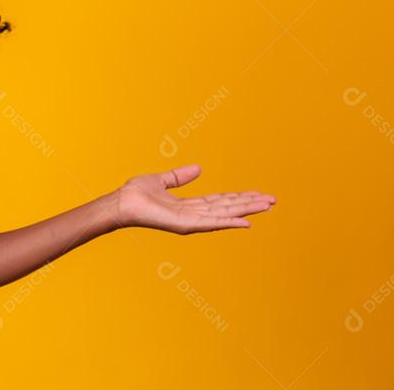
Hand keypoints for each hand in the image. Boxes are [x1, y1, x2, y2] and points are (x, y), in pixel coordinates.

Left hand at [112, 164, 275, 234]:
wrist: (121, 202)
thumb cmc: (135, 194)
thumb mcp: (162, 180)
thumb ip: (180, 176)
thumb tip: (199, 168)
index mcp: (189, 205)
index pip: (220, 201)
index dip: (239, 197)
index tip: (257, 193)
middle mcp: (193, 215)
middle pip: (227, 208)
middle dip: (249, 204)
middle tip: (272, 200)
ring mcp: (191, 221)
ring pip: (225, 214)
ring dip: (246, 210)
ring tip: (267, 206)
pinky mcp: (185, 225)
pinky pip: (211, 223)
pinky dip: (230, 222)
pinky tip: (246, 222)